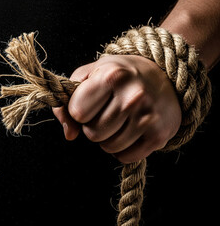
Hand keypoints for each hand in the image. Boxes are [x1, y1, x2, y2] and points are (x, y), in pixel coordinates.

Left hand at [53, 55, 180, 162]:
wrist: (164, 75)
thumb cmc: (118, 75)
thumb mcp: (88, 75)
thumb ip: (67, 102)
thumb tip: (69, 134)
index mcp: (112, 76)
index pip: (77, 113)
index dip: (78, 111)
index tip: (90, 103)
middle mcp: (133, 96)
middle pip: (92, 133)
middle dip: (94, 126)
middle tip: (107, 111)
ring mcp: (148, 117)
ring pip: (108, 147)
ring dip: (108, 139)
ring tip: (120, 120)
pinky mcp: (159, 136)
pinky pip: (125, 157)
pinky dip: (123, 149)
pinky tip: (131, 131)